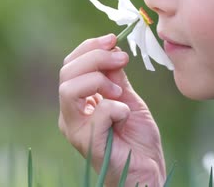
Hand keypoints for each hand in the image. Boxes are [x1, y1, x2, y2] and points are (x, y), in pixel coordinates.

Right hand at [58, 34, 165, 185]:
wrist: (147, 173)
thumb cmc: (137, 140)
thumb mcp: (127, 99)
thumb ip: (116, 78)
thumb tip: (111, 49)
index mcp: (78, 102)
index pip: (70, 65)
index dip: (90, 47)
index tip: (113, 39)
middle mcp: (70, 116)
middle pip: (66, 73)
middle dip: (95, 58)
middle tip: (122, 58)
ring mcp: (76, 131)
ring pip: (68, 90)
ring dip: (97, 80)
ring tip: (119, 91)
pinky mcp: (89, 144)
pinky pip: (96, 114)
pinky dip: (115, 107)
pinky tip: (125, 115)